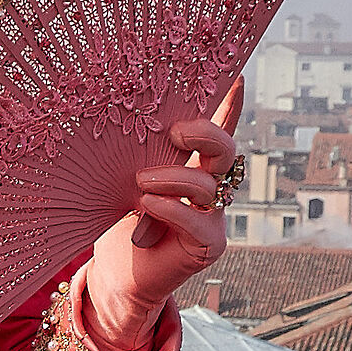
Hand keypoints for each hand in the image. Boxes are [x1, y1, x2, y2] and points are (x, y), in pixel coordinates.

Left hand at [83, 81, 241, 350]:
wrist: (117, 274)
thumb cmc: (118, 219)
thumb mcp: (123, 179)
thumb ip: (136, 155)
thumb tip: (125, 117)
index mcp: (191, 163)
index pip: (216, 128)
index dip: (229, 104)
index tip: (234, 76)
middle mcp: (209, 185)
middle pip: (225, 149)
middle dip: (206, 134)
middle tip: (176, 133)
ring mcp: (214, 214)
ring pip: (209, 184)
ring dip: (174, 178)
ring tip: (142, 182)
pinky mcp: (210, 243)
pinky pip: (199, 219)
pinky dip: (172, 209)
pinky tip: (148, 205)